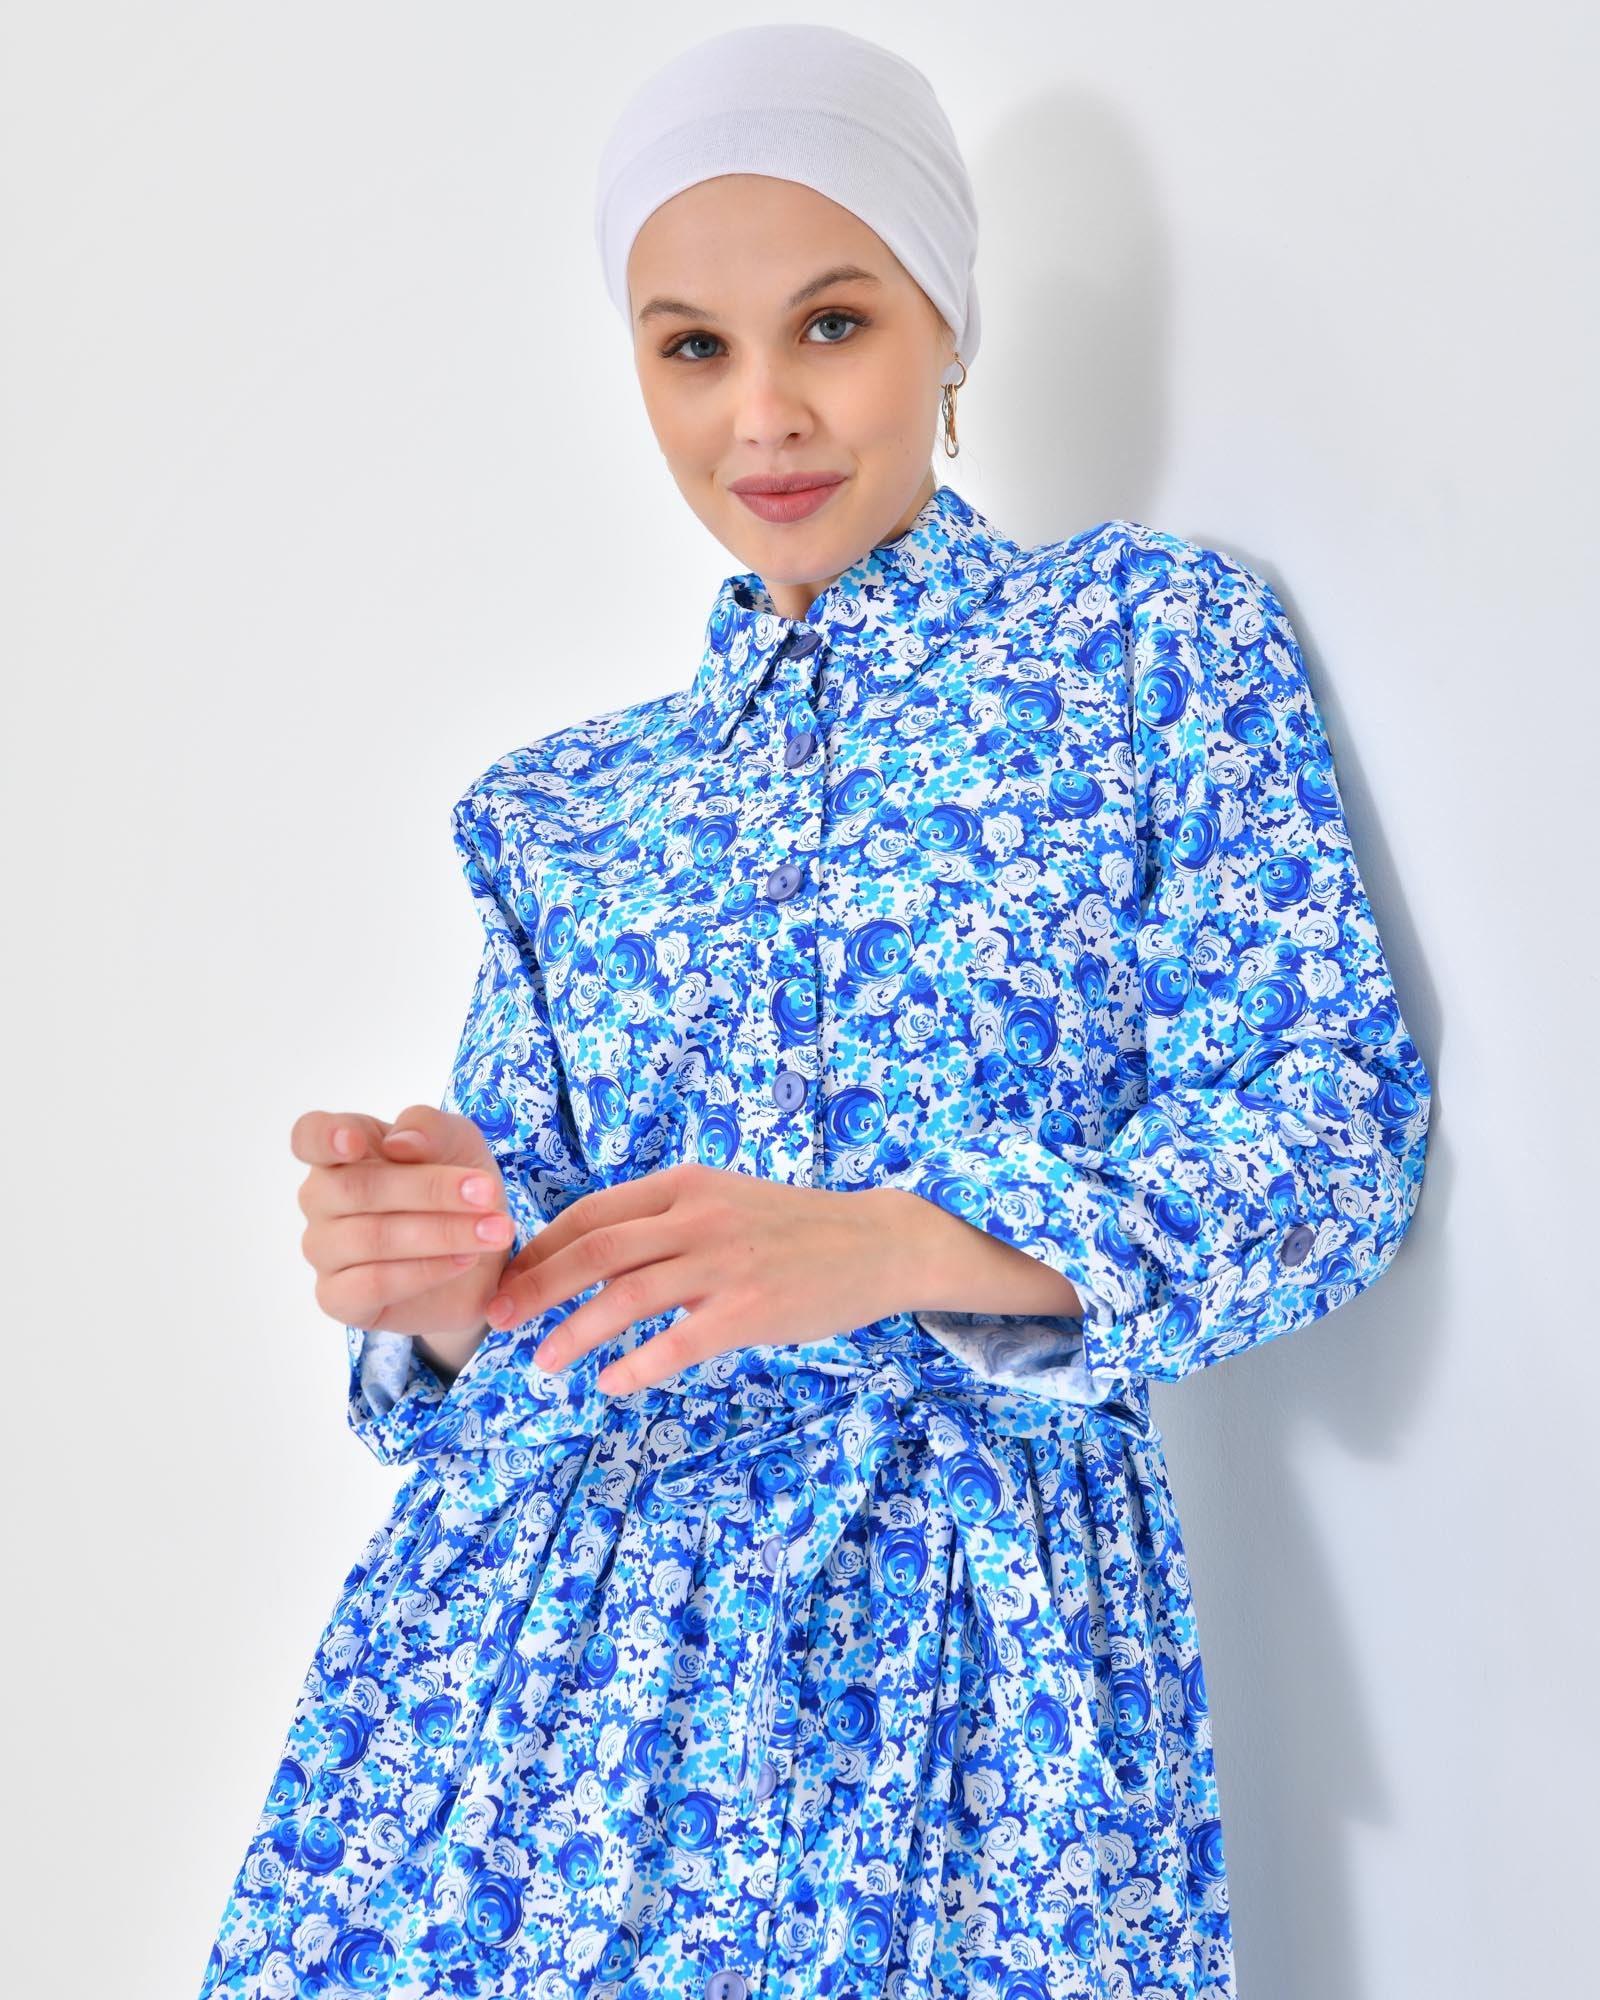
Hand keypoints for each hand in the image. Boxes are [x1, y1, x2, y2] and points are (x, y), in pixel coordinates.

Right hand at [292, 1103, 516, 1370]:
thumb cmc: (456, 1186)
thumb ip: (428, 1128)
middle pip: (354, 1188)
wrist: (481, 1252)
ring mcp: (324, 1249)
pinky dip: (425, 1271)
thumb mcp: (459, 1141)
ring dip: (440, 1233)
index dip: (325, 1138)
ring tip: (493, 1231)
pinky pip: (372, 1284)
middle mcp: (322, 1199)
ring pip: (369, 1238)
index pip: (308, 1137)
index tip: (356, 1143)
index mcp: (342, 1151)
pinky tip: (464, 1260)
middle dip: (429, 1190)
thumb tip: (399, 1145)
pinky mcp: (338, 1297)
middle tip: (488, 1193)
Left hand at [486, 1162, 924, 1395]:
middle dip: (537, 1286)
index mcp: (683, 1185)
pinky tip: (611, 1383)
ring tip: (543, 1361)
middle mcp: (696, 1216)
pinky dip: (636, 1365)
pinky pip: (677, 1342)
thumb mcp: (722, 1202)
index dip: (542, 1247)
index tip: (509, 1278)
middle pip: (594, 1249)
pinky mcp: (750, 1310)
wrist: (876, 1242)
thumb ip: (664, 1222)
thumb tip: (592, 1255)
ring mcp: (723, 1262)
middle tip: (497, 1319)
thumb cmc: (791, 1229)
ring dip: (575, 1331)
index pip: (591, 1213)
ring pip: (626, 1296)